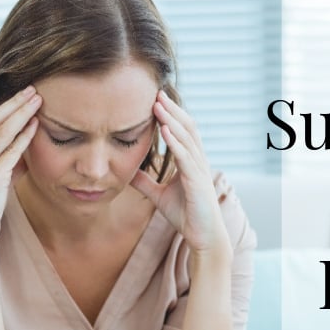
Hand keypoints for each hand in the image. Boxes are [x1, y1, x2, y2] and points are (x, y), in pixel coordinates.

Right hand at [0, 86, 40, 246]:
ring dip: (21, 113)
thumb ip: (8, 164)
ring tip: (37, 100)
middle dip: (15, 102)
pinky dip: (24, 136)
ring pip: (3, 131)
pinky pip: (10, 151)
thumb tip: (24, 153)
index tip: (23, 96)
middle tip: (32, 89)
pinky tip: (35, 125)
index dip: (7, 107)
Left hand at [130, 90, 228, 254]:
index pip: (181, 131)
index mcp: (191, 162)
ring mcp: (199, 171)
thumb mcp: (159, 195)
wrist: (203, 237)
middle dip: (172, 110)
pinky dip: (175, 142)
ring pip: (186, 138)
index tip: (155, 99)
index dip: (170, 114)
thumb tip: (127, 171)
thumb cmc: (186, 215)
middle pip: (186, 128)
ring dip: (171, 120)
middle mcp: (198, 161)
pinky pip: (186, 158)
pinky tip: (164, 130)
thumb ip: (145, 182)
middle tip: (156, 92)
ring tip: (158, 105)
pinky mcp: (198, 183)